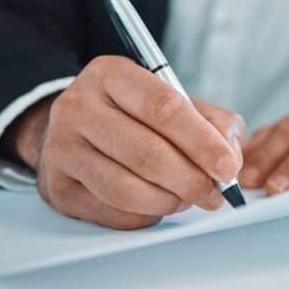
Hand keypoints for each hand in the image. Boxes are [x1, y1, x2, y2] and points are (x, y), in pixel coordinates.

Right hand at [1, 56, 244, 229]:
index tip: (228, 167)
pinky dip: (145, 214)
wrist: (77, 130)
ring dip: (169, 201)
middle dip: (191, 180)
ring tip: (187, 198)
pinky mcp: (58, 186)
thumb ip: (212, 122)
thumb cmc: (135, 115)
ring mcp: (62, 148)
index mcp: (110, 74)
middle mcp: (77, 106)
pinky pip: (112, 212)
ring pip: (127, 189)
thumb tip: (230, 158)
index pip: (164, 108)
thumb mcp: (173, 100)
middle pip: (146, 153)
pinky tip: (157, 202)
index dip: (202, 142)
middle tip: (215, 194)